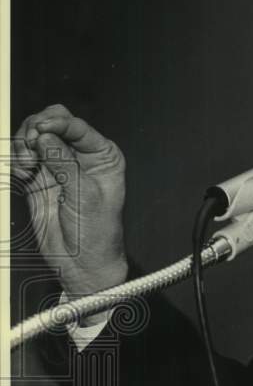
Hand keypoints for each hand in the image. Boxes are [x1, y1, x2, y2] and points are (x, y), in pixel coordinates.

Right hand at [11, 104, 127, 298]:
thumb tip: (44, 135)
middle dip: (35, 129)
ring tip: (27, 167)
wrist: (82, 263)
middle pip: (51, 122)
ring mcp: (58, 165)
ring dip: (23, 145)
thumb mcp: (85, 195)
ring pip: (32, 135)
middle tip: (29, 148)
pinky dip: (16, 158)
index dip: (56, 122)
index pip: (76, 125)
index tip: (41, 130)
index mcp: (103, 156)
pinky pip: (21, 155)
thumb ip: (64, 163)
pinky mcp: (39, 177)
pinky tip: (22, 173)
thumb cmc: (96, 232)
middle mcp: (81, 156)